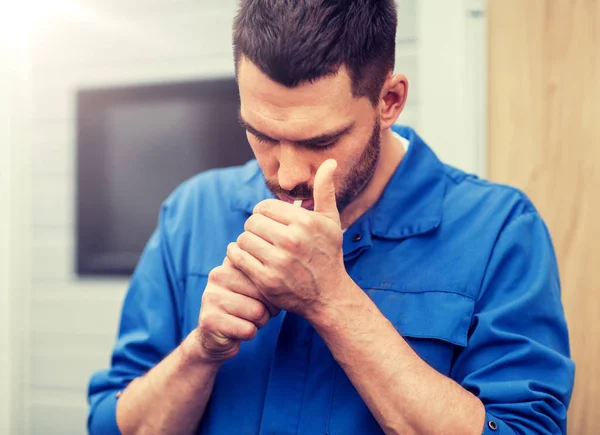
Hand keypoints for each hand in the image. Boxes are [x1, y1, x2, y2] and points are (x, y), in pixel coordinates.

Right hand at [195, 257, 278, 363]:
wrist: (214, 336)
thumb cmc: (243, 307)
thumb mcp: (254, 286)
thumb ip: (266, 273)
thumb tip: (293, 264)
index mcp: (230, 263)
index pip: (266, 273)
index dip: (272, 290)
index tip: (264, 297)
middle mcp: (218, 276)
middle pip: (264, 292)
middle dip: (268, 308)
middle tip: (256, 312)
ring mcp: (211, 297)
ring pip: (258, 312)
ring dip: (259, 322)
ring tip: (247, 320)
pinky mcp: (210, 320)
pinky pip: (248, 329)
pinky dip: (249, 334)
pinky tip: (238, 331)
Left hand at [226, 159, 349, 318]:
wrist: (329, 295)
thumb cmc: (328, 254)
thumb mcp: (331, 221)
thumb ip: (325, 190)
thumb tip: (330, 161)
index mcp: (305, 222)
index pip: (264, 207)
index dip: (263, 214)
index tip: (269, 223)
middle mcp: (293, 240)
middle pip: (252, 222)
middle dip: (254, 228)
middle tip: (261, 236)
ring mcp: (279, 262)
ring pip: (244, 239)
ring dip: (246, 242)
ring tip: (255, 247)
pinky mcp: (267, 281)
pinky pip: (238, 258)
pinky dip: (236, 255)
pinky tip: (245, 256)